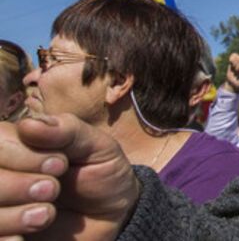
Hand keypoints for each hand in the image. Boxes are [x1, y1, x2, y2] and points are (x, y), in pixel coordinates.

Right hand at [0, 115, 137, 239]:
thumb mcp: (95, 146)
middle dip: (15, 185)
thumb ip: (67, 131)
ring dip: (11, 215)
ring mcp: (1, 203)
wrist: (111, 216)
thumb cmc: (99, 172)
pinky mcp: (4, 233)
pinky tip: (26, 238)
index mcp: (15, 144)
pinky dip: (9, 237)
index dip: (22, 154)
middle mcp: (2, 172)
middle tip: (52, 189)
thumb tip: (29, 125)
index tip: (60, 165)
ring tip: (46, 214)